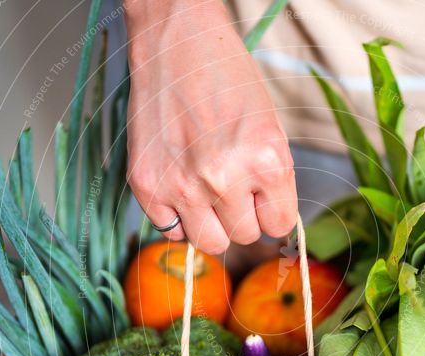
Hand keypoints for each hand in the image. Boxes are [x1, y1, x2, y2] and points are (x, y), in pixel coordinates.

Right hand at [124, 0, 296, 254]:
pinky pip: (170, 230)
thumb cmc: (227, 77)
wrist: (177, 42)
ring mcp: (182, 185)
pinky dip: (176, 216)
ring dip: (212, 224)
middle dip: (242, 216)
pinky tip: (179, 184)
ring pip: (210, 243)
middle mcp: (225, 178)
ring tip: (206, 191)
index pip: (278, 225)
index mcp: (266, 161)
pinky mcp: (146, 185)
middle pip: (244, 237)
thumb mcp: (270, 128)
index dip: (271, 211)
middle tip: (232, 185)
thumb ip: (273, 181)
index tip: (261, 197)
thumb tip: (271, 224)